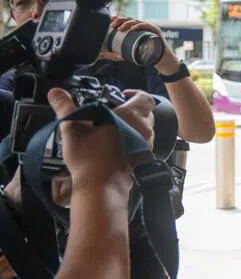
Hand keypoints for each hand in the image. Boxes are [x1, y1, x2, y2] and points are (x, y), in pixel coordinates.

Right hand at [43, 91, 154, 207]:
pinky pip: (141, 144)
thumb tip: (56, 92)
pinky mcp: (141, 160)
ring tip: (113, 127)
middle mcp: (144, 131)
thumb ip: (65, 106)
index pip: (145, 98)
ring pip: (145, 129)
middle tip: (115, 111)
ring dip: (133, 125)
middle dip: (133, 109)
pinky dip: (132, 140)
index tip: (123, 94)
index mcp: (132, 117)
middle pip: (146, 113)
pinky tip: (116, 143)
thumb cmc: (90, 156)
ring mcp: (145, 146)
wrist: (100, 186)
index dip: (136, 93)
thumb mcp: (73, 126)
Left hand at [110, 17, 176, 74]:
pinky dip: (139, 26)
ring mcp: (150, 28)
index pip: (127, 22)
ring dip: (127, 23)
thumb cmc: (150, 56)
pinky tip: (133, 28)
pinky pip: (147, 26)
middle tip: (112, 25)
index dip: (118, 20)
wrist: (164, 60)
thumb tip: (119, 56)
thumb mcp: (137, 52)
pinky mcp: (156, 31)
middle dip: (120, 20)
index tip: (110, 23)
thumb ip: (130, 51)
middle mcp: (144, 27)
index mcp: (138, 30)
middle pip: (130, 19)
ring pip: (137, 21)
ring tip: (120, 28)